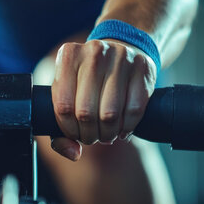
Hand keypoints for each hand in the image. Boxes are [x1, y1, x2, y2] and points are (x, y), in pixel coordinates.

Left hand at [51, 39, 156, 159]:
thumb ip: (60, 130)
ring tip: (107, 135)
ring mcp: (120, 57)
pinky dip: (128, 127)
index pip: (63, 105)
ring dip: (108, 134)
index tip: (75, 134)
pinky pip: (134, 110)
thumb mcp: (68, 95)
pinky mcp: (143, 67)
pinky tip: (123, 128)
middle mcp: (93, 52)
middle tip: (92, 137)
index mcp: (68, 56)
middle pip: (86, 112)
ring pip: (110, 114)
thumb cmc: (89, 80)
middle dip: (89, 134)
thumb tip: (73, 153)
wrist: (122, 50)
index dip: (69, 129)